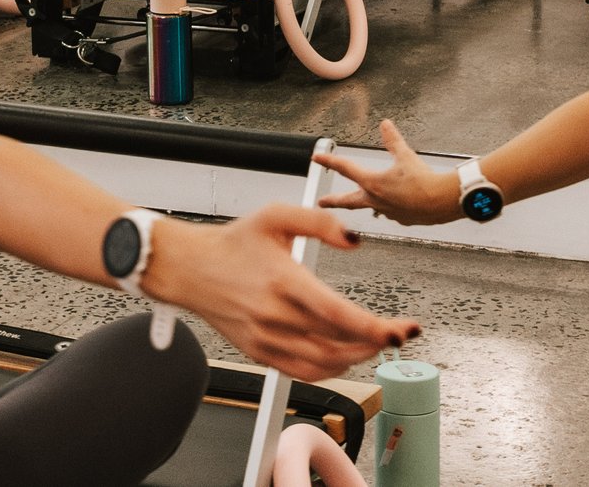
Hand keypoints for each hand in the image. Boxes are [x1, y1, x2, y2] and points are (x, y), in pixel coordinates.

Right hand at [144, 208, 417, 381]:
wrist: (187, 268)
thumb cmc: (232, 242)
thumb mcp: (275, 215)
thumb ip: (319, 223)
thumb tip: (355, 239)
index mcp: (283, 280)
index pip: (336, 314)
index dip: (372, 327)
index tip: (399, 330)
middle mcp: (275, 315)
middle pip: (337, 342)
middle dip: (376, 341)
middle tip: (401, 333)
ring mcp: (266, 339)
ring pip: (323, 363)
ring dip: (357, 356)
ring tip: (376, 341)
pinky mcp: (259, 353)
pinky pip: (302, 372)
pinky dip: (330, 369)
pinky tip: (345, 355)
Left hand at [316, 119, 466, 226]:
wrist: (444, 200)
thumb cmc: (425, 181)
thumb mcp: (405, 155)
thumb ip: (393, 140)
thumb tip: (385, 125)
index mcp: (373, 183)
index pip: (345, 169)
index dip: (329, 162)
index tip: (317, 159)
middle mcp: (377, 200)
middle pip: (348, 201)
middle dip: (333, 201)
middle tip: (322, 202)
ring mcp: (389, 212)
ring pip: (371, 207)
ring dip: (366, 202)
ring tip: (365, 199)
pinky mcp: (403, 219)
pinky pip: (391, 212)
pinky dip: (390, 206)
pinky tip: (396, 203)